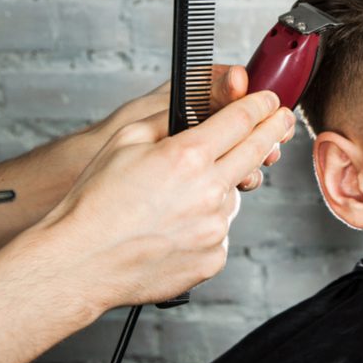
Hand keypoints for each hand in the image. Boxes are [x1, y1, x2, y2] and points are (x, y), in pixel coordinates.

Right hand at [39, 90, 295, 309]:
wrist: (81, 261)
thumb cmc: (95, 202)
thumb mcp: (124, 140)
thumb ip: (167, 121)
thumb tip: (194, 112)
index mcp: (187, 156)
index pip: (241, 120)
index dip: (261, 105)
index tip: (271, 101)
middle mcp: (209, 190)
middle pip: (256, 151)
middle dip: (273, 131)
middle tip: (281, 121)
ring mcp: (214, 227)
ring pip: (232, 194)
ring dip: (219, 187)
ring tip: (177, 198)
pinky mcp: (213, 256)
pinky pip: (220, 230)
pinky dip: (205, 223)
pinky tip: (174, 226)